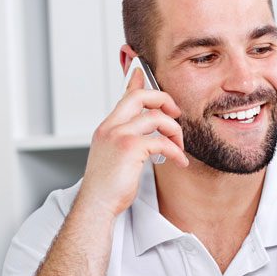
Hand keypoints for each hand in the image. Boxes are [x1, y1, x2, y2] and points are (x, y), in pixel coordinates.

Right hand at [77, 67, 189, 216]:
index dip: (135, 81)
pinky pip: (162, 141)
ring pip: (157, 117)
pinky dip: (176, 151)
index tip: (142, 70)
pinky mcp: (130, 148)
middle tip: (176, 113)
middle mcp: (110, 127)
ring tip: (179, 148)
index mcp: (107, 128)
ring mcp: (118, 136)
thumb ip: (128, 142)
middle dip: (164, 99)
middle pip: (140, 96)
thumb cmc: (108, 187)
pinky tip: (179, 161)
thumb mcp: (115, 158)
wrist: (97, 205)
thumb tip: (146, 138)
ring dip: (175, 132)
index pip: (124, 97)